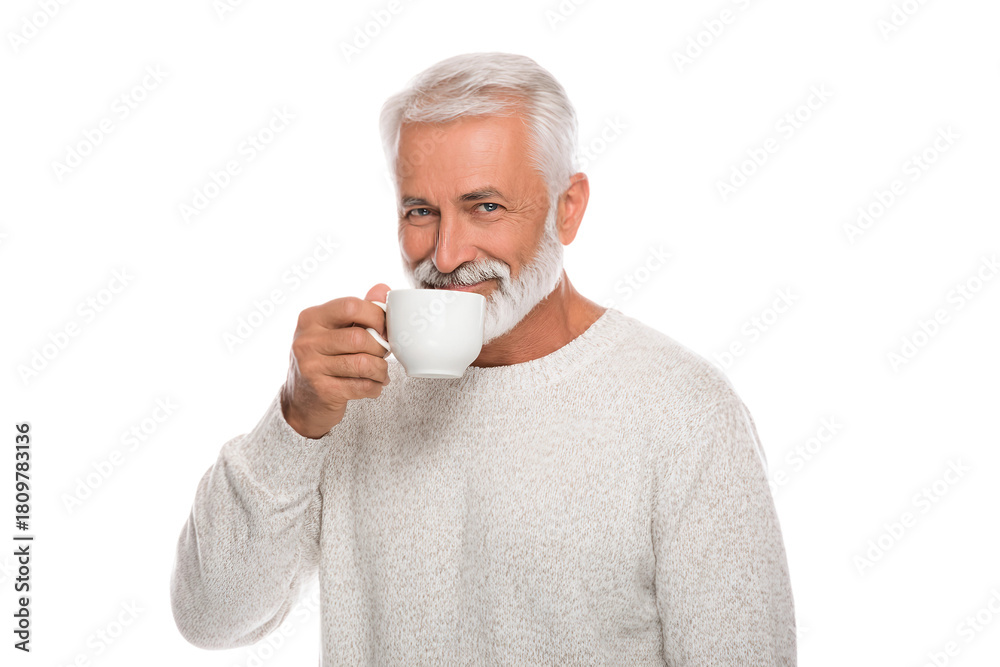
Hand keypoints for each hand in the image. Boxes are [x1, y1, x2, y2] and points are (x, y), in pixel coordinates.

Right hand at [280, 283, 390, 438]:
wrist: (300, 400)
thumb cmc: (324, 359)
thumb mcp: (335, 330)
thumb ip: (359, 309)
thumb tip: (383, 289)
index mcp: (311, 318)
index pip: (351, 306)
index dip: (376, 316)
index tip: (385, 328)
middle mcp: (307, 340)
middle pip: (360, 337)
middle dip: (381, 347)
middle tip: (384, 354)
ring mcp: (311, 366)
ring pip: (363, 363)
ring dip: (381, 370)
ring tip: (381, 372)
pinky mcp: (322, 390)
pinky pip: (361, 386)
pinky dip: (375, 387)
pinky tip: (373, 385)